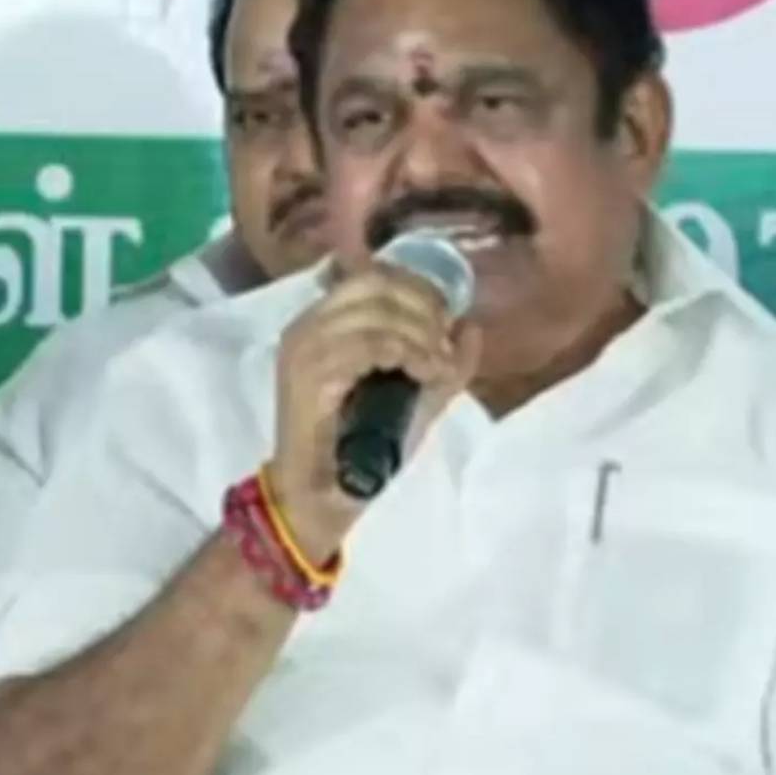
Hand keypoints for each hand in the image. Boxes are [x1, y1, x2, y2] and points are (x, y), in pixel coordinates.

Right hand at [267, 264, 480, 559]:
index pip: (373, 276)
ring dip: (420, 335)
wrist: (319, 498)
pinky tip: (425, 373)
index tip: (446, 321)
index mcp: (324, 321)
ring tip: (436, 366)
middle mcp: (308, 324)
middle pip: (375, 283)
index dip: (418, 289)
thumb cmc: (361, 449)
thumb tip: (471, 326)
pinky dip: (408, 353)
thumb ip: (442, 362)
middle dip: (423, 307)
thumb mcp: (414, 398)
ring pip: (377, 312)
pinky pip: (369, 343)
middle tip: (444, 344)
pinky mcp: (309, 373)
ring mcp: (304, 347)